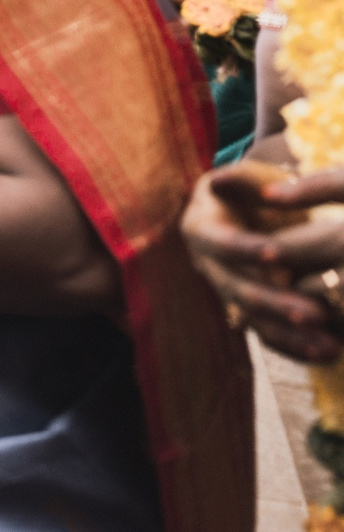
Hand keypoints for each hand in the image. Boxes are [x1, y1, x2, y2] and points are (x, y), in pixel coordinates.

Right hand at [182, 161, 343, 361]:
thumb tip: (219, 180)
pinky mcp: (252, 313)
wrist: (252, 213)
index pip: (222, 244)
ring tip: (328, 347)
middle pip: (239, 290)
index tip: (276, 253)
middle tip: (314, 315)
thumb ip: (241, 180)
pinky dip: (298, 347)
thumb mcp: (249, 178)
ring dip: (291, 336)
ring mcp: (230, 293)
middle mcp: (211, 267)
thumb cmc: (255, 188)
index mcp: (202, 231)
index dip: (247, 249)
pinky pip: (270, 335)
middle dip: (277, 304)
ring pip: (254, 320)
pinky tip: (329, 353)